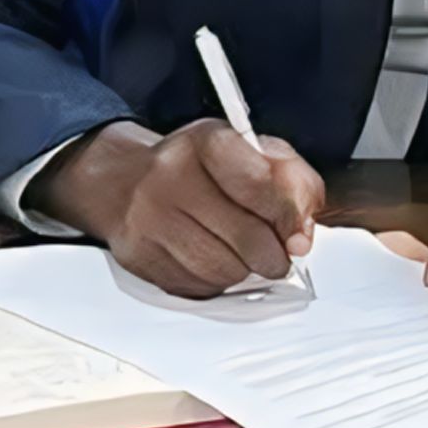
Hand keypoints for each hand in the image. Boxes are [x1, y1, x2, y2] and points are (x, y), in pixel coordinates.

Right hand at [37, 119, 326, 299]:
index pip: (259, 185)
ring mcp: (150, 218)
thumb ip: (291, 181)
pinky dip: (213, 281)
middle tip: (276, 253)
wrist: (124, 181)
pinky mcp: (139, 255)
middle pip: (247, 238)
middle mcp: (171, 175)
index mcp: (205, 141)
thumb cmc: (196, 168)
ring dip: (242, 270)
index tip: (297, 233)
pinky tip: (207, 258)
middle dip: (273, 254)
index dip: (288, 216)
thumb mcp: (249, 152)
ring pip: (224, 270)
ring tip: (236, 251)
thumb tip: (303, 231)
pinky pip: (197, 287)